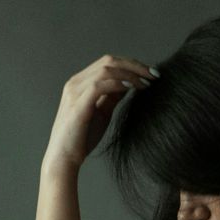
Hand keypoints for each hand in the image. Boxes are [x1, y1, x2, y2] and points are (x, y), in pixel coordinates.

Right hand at [43, 53, 157, 173]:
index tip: (151, 74)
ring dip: (130, 74)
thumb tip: (130, 84)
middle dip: (135, 65)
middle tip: (155, 74)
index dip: (132, 65)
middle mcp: (76, 82)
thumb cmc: (82, 138)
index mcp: (81, 82)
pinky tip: (132, 88)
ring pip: (106, 69)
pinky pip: (99, 85)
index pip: (109, 63)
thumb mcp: (102, 113)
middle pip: (109, 61)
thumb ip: (112, 97)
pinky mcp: (78, 104)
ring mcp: (75, 92)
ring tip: (147, 83)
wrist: (64, 158)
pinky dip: (118, 83)